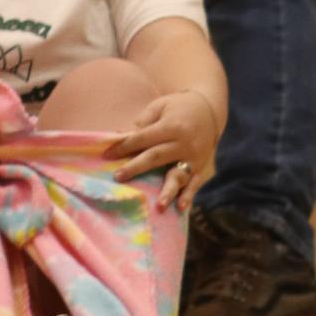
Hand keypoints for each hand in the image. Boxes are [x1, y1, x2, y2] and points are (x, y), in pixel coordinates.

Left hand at [103, 89, 219, 211]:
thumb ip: (141, 122)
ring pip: (177, 175)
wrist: (209, 110)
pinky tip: (179, 208)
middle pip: (156, 157)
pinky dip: (188, 196)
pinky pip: (194, 184)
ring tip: (157, 206)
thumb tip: (118, 135)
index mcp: (172, 126)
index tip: (106, 155)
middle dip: (136, 168)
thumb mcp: (160, 107)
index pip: (144, 138)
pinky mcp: (201, 168)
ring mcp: (194, 157)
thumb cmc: (178, 107)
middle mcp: (184, 143)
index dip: (124, 146)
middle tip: (117, 177)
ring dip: (167, 191)